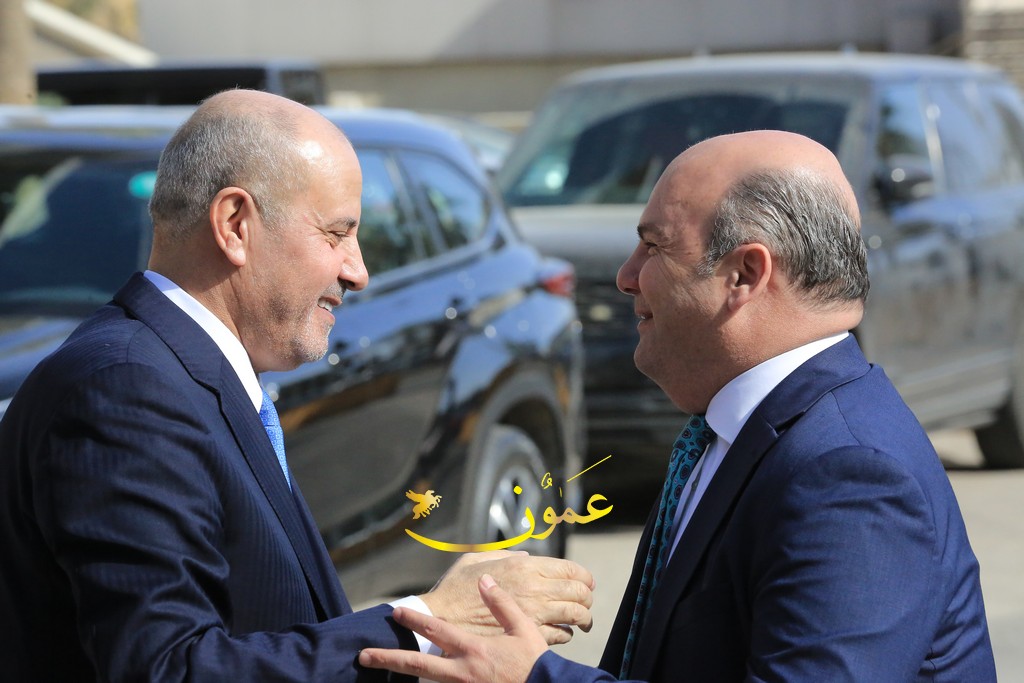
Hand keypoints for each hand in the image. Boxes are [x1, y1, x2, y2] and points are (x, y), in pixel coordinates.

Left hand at [361, 574, 547, 682]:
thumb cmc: (535, 664)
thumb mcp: (524, 629)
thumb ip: (502, 603)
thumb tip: (485, 580)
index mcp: (473, 650)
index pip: (436, 631)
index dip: (413, 619)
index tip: (395, 610)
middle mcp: (461, 673)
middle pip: (416, 665)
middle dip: (387, 658)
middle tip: (363, 655)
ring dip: (403, 676)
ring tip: (380, 671)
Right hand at [419, 550, 594, 644]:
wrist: (441, 620)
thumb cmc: (455, 589)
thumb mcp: (475, 560)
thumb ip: (503, 555)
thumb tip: (526, 557)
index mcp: (524, 567)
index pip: (571, 569)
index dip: (584, 577)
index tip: (586, 583)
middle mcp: (534, 588)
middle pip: (579, 592)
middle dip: (587, 597)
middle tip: (587, 602)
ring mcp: (534, 613)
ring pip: (575, 615)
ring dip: (584, 618)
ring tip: (584, 622)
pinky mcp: (528, 636)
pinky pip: (561, 635)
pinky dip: (567, 634)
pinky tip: (564, 633)